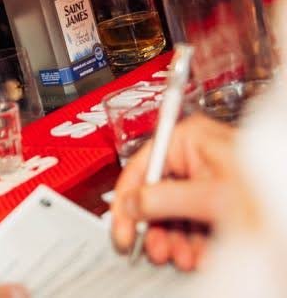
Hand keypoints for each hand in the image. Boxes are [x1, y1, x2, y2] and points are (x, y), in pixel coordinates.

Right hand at [110, 114, 238, 270]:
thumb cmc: (271, 192)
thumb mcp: (211, 198)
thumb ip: (164, 200)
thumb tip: (131, 205)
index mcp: (189, 138)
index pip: (141, 166)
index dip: (127, 201)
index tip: (123, 230)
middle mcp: (196, 153)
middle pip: (157, 192)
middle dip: (157, 227)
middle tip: (156, 250)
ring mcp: (208, 175)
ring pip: (174, 210)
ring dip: (175, 239)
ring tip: (182, 256)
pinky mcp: (220, 196)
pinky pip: (194, 218)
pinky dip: (193, 240)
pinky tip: (200, 253)